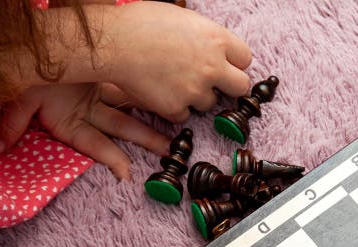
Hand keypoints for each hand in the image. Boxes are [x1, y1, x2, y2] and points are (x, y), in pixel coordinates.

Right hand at [0, 83, 169, 179]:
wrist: (28, 50)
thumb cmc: (26, 76)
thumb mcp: (21, 100)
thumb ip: (14, 123)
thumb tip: (0, 146)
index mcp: (69, 123)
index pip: (96, 145)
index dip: (111, 159)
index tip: (126, 174)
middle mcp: (87, 111)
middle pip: (123, 128)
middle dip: (147, 140)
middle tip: (171, 152)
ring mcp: (97, 94)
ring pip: (129, 107)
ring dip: (152, 119)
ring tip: (177, 132)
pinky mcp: (103, 75)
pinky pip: (127, 86)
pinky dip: (145, 92)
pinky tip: (167, 98)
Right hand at [105, 2, 252, 122]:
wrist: (112, 42)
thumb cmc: (141, 23)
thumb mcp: (183, 19)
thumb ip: (205, 37)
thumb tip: (216, 48)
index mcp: (216, 39)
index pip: (245, 59)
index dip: (234, 62)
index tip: (225, 65)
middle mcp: (212, 67)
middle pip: (241, 87)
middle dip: (229, 86)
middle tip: (213, 83)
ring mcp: (195, 90)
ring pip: (209, 103)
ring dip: (197, 96)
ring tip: (173, 81)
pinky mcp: (176, 108)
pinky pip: (184, 115)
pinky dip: (174, 108)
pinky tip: (159, 91)